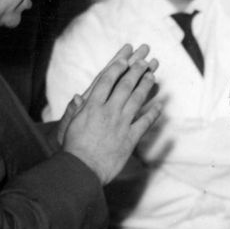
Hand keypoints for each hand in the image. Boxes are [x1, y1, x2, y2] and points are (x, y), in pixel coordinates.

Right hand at [61, 44, 160, 184]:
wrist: (82, 169)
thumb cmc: (73, 149)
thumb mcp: (69, 125)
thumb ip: (75, 110)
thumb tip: (78, 95)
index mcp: (92, 107)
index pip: (106, 81)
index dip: (117, 68)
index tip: (125, 59)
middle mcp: (108, 112)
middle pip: (124, 86)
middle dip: (136, 71)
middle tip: (144, 61)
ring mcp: (121, 124)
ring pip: (136, 100)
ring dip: (146, 86)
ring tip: (153, 75)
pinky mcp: (130, 139)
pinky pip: (144, 122)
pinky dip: (153, 113)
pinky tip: (159, 105)